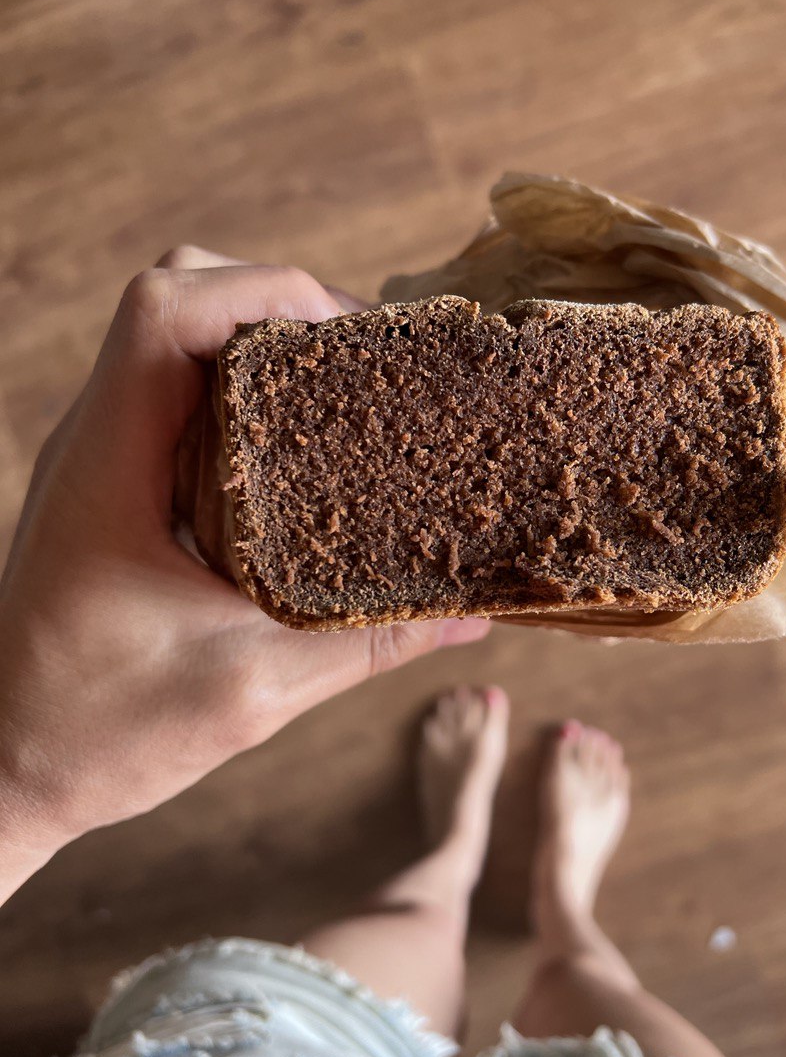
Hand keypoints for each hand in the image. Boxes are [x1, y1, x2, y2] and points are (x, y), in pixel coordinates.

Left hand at [0, 248, 487, 896]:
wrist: (8, 766)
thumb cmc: (97, 732)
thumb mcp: (249, 689)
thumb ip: (363, 643)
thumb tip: (469, 611)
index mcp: (110, 466)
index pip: (166, 310)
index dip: (266, 291)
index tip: (354, 342)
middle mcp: (100, 438)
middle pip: (182, 295)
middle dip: (285, 308)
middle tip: (370, 369)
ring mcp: (107, 454)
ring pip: (185, 338)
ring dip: (272, 348)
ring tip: (355, 399)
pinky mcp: (122, 480)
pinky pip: (186, 394)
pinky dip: (253, 394)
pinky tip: (311, 450)